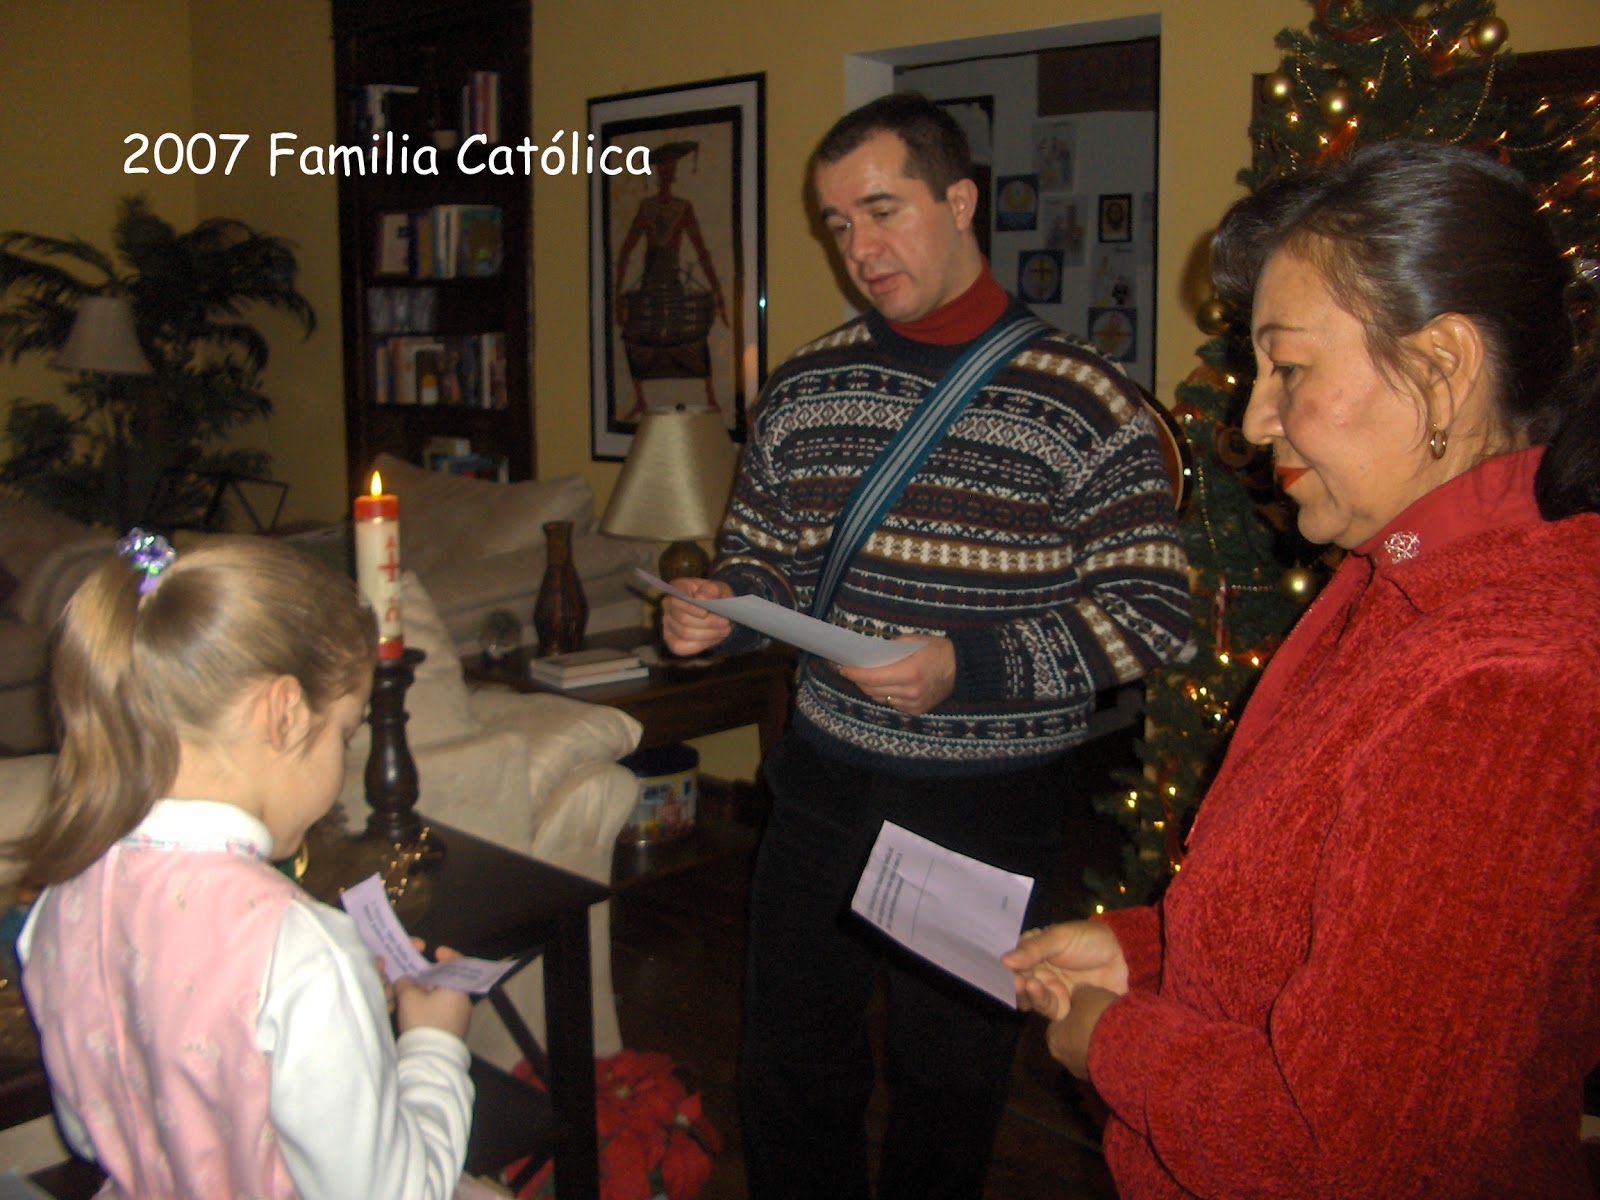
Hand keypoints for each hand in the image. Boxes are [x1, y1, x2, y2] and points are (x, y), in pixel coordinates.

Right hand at [394, 945, 472, 1040]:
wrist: (431, 1058)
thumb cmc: (423, 1021)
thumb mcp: (408, 997)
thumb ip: (406, 982)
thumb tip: (406, 980)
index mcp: (458, 987)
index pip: (458, 963)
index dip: (447, 955)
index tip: (436, 952)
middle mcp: (465, 999)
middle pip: (448, 981)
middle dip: (431, 978)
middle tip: (415, 978)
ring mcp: (462, 1016)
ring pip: (445, 997)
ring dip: (430, 993)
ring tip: (412, 996)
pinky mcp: (456, 1029)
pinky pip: (445, 1010)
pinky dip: (433, 1007)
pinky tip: (418, 1012)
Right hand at [660, 576, 733, 656]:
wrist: (718, 610)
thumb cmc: (716, 597)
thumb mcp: (719, 588)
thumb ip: (711, 590)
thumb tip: (700, 598)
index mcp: (677, 588)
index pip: (677, 599)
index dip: (690, 608)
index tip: (706, 612)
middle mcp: (668, 605)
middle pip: (683, 619)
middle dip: (707, 623)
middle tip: (725, 623)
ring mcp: (668, 624)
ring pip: (685, 633)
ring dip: (708, 634)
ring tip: (724, 630)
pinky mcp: (672, 640)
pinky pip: (683, 647)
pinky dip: (701, 644)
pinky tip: (714, 638)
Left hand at [835, 636, 954, 715]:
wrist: (961, 668)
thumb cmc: (937, 649)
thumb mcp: (913, 640)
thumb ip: (890, 647)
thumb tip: (868, 654)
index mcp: (909, 672)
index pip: (871, 677)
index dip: (854, 673)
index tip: (842, 667)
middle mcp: (910, 691)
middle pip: (872, 690)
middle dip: (858, 680)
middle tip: (849, 671)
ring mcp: (914, 703)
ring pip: (880, 699)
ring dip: (870, 689)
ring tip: (865, 678)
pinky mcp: (917, 710)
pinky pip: (892, 704)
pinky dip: (885, 695)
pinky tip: (885, 686)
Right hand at [1002, 921, 1129, 1016]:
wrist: (1124, 957)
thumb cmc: (1090, 940)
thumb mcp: (1060, 938)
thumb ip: (1034, 949)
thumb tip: (1004, 960)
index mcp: (1037, 953)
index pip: (1016, 961)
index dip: (1012, 965)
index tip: (1010, 966)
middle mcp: (1041, 973)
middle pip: (1020, 982)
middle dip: (1016, 982)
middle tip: (1018, 980)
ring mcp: (1052, 991)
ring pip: (1030, 997)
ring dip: (1026, 993)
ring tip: (1028, 985)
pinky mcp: (1064, 1008)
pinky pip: (1046, 1009)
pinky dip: (1039, 1002)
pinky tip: (1038, 991)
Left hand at [1044, 984, 1117, 1079]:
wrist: (1128, 1050)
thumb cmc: (1099, 1018)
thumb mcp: (1086, 994)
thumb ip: (1078, 994)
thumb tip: (1078, 994)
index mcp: (1054, 1040)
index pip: (1059, 1021)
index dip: (1074, 1010)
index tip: (1088, 1004)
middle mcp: (1066, 1061)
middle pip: (1075, 1037)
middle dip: (1088, 1027)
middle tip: (1104, 1015)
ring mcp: (1086, 1074)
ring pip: (1092, 1051)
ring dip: (1102, 1041)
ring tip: (1118, 1028)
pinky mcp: (1107, 1082)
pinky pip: (1107, 1061)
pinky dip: (1114, 1052)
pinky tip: (1126, 1041)